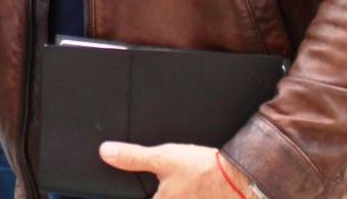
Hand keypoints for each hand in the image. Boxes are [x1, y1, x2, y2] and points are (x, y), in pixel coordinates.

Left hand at [99, 142, 254, 198]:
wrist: (240, 177)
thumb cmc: (204, 170)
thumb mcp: (163, 159)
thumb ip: (132, 158)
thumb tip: (106, 153)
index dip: (140, 192)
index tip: (150, 187)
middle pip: (156, 198)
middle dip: (156, 191)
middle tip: (168, 181)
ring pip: (171, 198)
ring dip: (174, 192)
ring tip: (184, 183)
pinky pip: (188, 198)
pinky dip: (188, 194)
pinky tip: (191, 188)